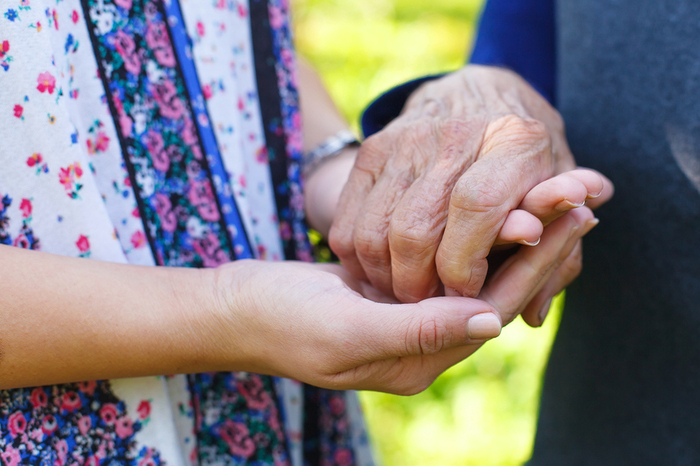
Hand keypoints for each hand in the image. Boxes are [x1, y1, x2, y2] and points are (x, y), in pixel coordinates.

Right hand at [210, 197, 595, 394]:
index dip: (534, 265)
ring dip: (507, 238)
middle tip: (576, 199)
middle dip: (534, 249)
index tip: (571, 218)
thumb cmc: (280, 321)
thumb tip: (491, 319)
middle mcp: (420, 344)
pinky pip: (443, 268)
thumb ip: (416, 330)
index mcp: (417, 360)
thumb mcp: (344, 329)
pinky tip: (488, 209)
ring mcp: (405, 318)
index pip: (492, 311)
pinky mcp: (389, 295)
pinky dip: (469, 238)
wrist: (233, 309)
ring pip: (471, 278)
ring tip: (544, 197)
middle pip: (492, 292)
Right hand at [329, 65, 611, 302]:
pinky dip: (360, 260)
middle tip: (431, 306)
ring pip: (376, 232)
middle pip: (416, 230)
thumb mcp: (560, 202)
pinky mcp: (372, 150)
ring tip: (407, 293)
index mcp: (516, 140)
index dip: (465, 265)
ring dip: (385, 279)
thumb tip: (533, 314)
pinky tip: (382, 272)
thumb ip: (558, 257)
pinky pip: (351, 223)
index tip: (468, 295)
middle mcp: (457, 132)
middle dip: (419, 285)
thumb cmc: (526, 161)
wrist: (476, 96)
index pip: (476, 209)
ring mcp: (406, 138)